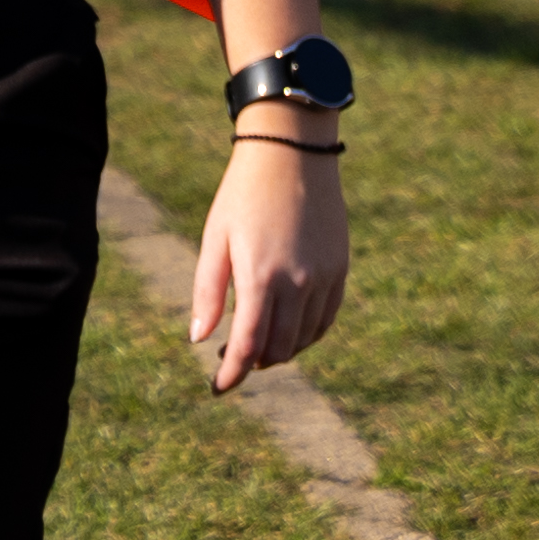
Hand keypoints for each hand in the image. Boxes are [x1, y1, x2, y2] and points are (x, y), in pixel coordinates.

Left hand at [190, 125, 348, 389]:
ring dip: (280, 351)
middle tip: (232, 357)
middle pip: (279, 350)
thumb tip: (199, 340)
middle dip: (254, 363)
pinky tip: (288, 329)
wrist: (293, 151)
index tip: (219, 388)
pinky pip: (326, 319)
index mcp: (261, 276)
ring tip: (258, 342)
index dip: (232, 374)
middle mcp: (298, 283)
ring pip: (304, 339)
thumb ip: (208, 292)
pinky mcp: (339, 268)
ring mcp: (323, 277)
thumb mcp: (215, 238)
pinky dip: (306, 334)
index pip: (249, 346)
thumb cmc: (243, 192)